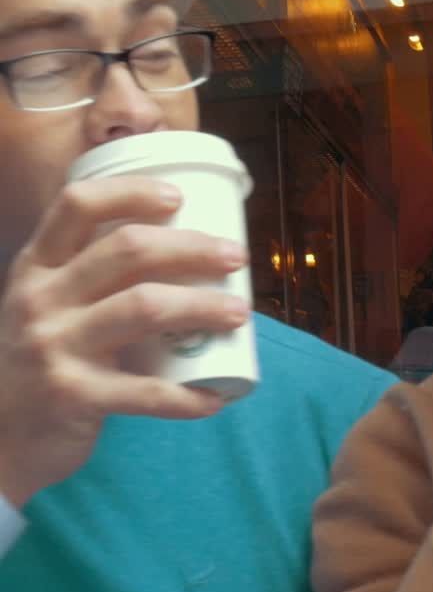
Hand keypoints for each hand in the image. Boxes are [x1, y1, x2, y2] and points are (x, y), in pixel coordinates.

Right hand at [0, 175, 250, 504]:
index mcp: (36, 267)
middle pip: (127, 250)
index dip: (132, 193)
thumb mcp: (42, 308)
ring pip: (144, 307)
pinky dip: (188, 396)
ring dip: (202, 306)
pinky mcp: (74, 396)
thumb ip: (85, 280)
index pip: (78, 205)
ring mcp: (56, 346)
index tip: (179, 197)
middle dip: (192, 247)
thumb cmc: (35, 364)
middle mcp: (42, 299)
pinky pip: (146, 392)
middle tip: (234, 256)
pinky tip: (216, 397)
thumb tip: (174, 255)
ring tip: (238, 313)